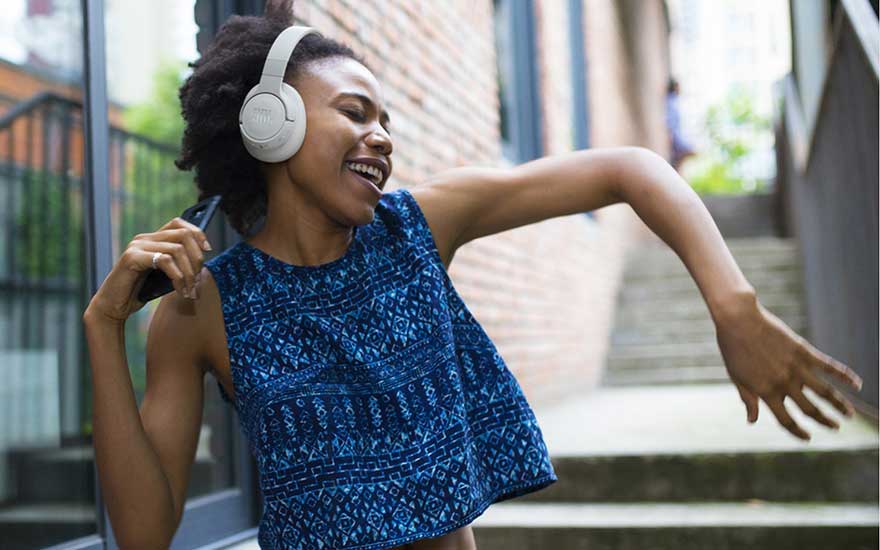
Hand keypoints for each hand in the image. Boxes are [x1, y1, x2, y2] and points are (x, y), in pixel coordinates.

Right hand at [83, 217, 211, 323]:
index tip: (208, 250)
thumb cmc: (140, 292)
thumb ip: (179, 263)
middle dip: (197, 258)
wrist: (113, 307)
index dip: (197, 233)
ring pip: (177, 249)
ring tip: (190, 291)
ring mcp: (137, 246)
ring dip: (189, 273)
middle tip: (198, 280)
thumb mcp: (165, 275)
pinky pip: (165, 261)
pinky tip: (179, 291)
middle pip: (183, 235)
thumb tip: (203, 256)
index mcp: (152, 239)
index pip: (179, 223)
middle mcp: (144, 238)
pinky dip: (178, 277)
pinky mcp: (132, 258)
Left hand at [715, 299, 862, 440]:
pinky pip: (829, 366)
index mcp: (766, 392)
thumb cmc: (733, 349)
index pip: (786, 420)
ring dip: (840, 405)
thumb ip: (748, 399)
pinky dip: (845, 375)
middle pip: (810, 410)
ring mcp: (796, 368)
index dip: (798, 432)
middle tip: (835, 427)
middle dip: (824, 421)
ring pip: (825, 392)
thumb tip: (752, 421)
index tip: (807, 437)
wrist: (738, 320)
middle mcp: (784, 383)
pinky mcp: (804, 351)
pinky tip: (857, 384)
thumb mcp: (737, 377)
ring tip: (849, 415)